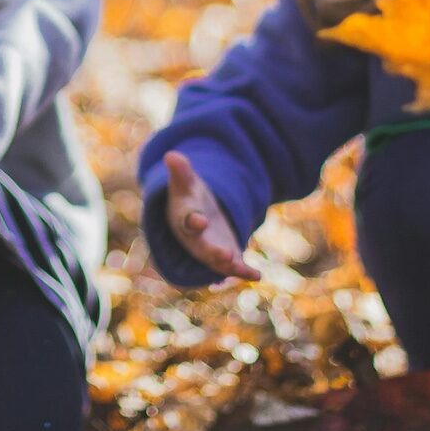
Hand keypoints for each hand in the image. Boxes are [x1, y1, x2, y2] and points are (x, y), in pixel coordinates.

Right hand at [163, 151, 259, 281]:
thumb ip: (180, 171)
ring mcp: (210, 250)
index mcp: (183, 219)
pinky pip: (233, 267)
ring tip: (243, 270)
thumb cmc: (188, 197)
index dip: (193, 220)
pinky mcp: (225, 256)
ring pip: (218, 262)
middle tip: (226, 256)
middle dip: (214, 253)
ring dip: (229, 266)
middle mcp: (195, 239)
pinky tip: (257, 275)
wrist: (193, 217)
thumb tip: (171, 155)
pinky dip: (244, 272)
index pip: (187, 220)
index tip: (199, 220)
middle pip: (203, 248)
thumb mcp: (185, 183)